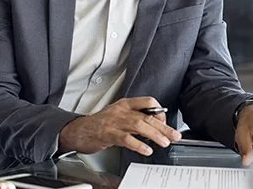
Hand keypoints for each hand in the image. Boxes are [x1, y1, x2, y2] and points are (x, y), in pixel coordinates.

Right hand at [59, 97, 181, 155]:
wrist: (78, 130)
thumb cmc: (99, 124)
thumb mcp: (118, 116)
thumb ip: (134, 118)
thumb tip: (155, 126)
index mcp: (125, 104)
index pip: (148, 102)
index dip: (159, 112)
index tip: (165, 123)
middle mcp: (121, 110)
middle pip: (147, 116)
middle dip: (163, 126)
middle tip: (174, 135)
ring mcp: (114, 122)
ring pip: (139, 125)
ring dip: (155, 135)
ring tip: (164, 142)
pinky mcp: (108, 134)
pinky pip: (126, 139)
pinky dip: (138, 145)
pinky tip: (146, 150)